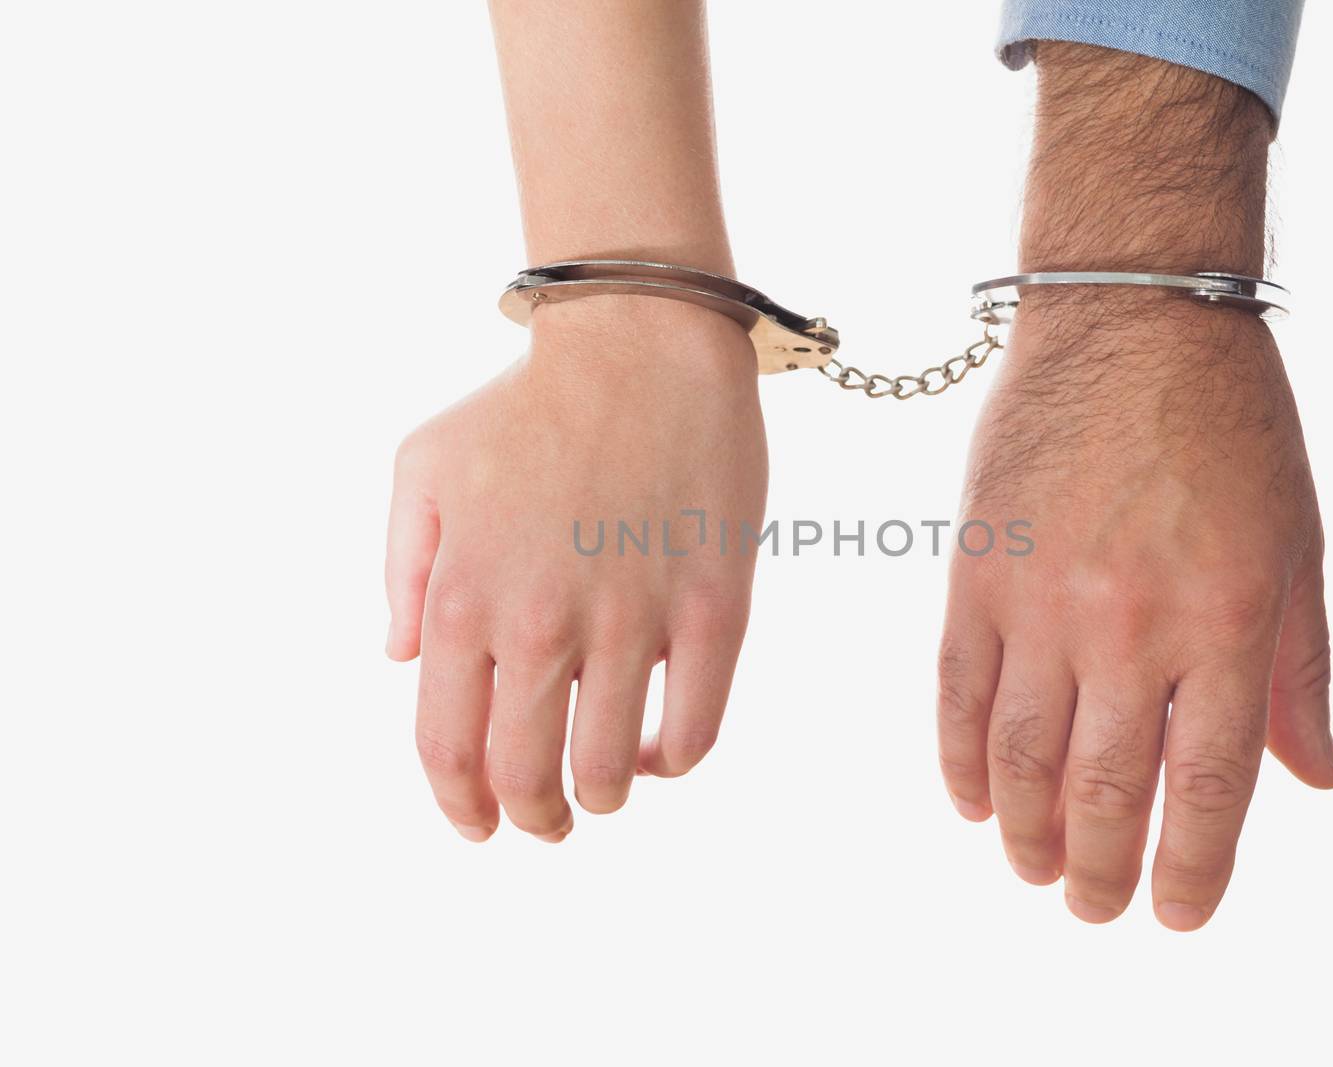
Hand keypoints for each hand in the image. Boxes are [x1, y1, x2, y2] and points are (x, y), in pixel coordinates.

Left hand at [385, 299, 766, 840]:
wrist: (641, 339)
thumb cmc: (527, 403)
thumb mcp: (422, 466)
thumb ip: (401, 571)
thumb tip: (401, 663)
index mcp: (462, 597)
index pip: (447, 747)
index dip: (459, 804)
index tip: (477, 823)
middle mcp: (539, 623)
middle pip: (524, 775)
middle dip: (531, 819)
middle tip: (545, 823)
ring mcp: (630, 619)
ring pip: (609, 768)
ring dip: (601, 798)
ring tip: (605, 789)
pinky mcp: (713, 610)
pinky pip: (695, 729)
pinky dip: (672, 762)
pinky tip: (660, 752)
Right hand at [937, 292, 1332, 928]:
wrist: (1127, 318)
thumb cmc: (1229, 427)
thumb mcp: (1298, 546)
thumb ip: (1302, 673)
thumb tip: (1315, 781)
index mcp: (1225, 618)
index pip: (1209, 784)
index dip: (1194, 867)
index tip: (1178, 914)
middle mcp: (1130, 623)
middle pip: (1106, 789)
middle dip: (1100, 870)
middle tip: (1094, 909)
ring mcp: (1040, 599)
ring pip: (1022, 757)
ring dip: (1027, 833)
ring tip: (1035, 871)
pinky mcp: (974, 571)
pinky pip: (956, 691)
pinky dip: (961, 760)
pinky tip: (974, 802)